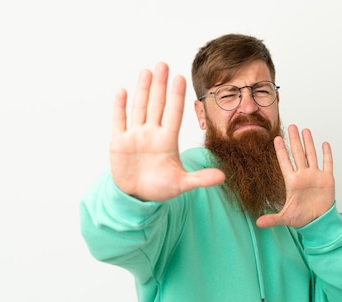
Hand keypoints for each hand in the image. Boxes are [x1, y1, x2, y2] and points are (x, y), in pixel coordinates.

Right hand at [110, 62, 224, 200]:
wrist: (137, 197)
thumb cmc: (160, 188)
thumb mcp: (181, 184)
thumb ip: (200, 179)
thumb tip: (222, 177)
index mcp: (167, 141)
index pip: (174, 114)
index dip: (176, 96)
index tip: (180, 77)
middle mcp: (152, 134)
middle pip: (156, 105)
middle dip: (159, 85)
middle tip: (163, 64)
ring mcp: (135, 136)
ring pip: (140, 108)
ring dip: (142, 90)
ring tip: (147, 71)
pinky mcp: (118, 142)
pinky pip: (119, 121)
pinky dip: (120, 107)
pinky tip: (123, 91)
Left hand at [256, 124, 334, 227]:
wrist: (318, 222)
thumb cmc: (301, 218)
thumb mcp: (285, 218)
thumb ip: (272, 219)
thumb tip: (258, 224)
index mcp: (292, 182)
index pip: (285, 162)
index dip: (281, 151)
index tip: (276, 138)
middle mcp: (303, 176)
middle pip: (298, 154)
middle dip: (294, 140)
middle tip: (291, 126)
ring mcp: (315, 176)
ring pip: (311, 155)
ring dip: (308, 143)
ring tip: (304, 130)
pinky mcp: (327, 179)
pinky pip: (327, 163)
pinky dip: (326, 154)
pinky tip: (324, 143)